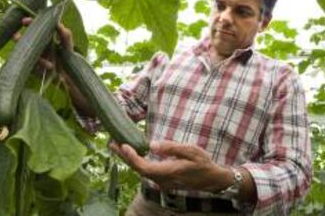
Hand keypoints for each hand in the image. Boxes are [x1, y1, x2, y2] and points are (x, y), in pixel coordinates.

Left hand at [109, 140, 232, 191]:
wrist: (212, 179)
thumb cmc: (203, 163)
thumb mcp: (191, 151)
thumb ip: (171, 148)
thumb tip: (152, 145)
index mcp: (168, 172)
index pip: (143, 167)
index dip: (131, 157)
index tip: (122, 145)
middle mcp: (162, 180)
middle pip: (138, 169)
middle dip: (124, 156)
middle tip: (112, 143)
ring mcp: (163, 182)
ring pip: (142, 171)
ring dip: (130, 159)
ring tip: (119, 146)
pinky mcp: (164, 181)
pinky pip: (147, 172)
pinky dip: (138, 162)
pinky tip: (135, 154)